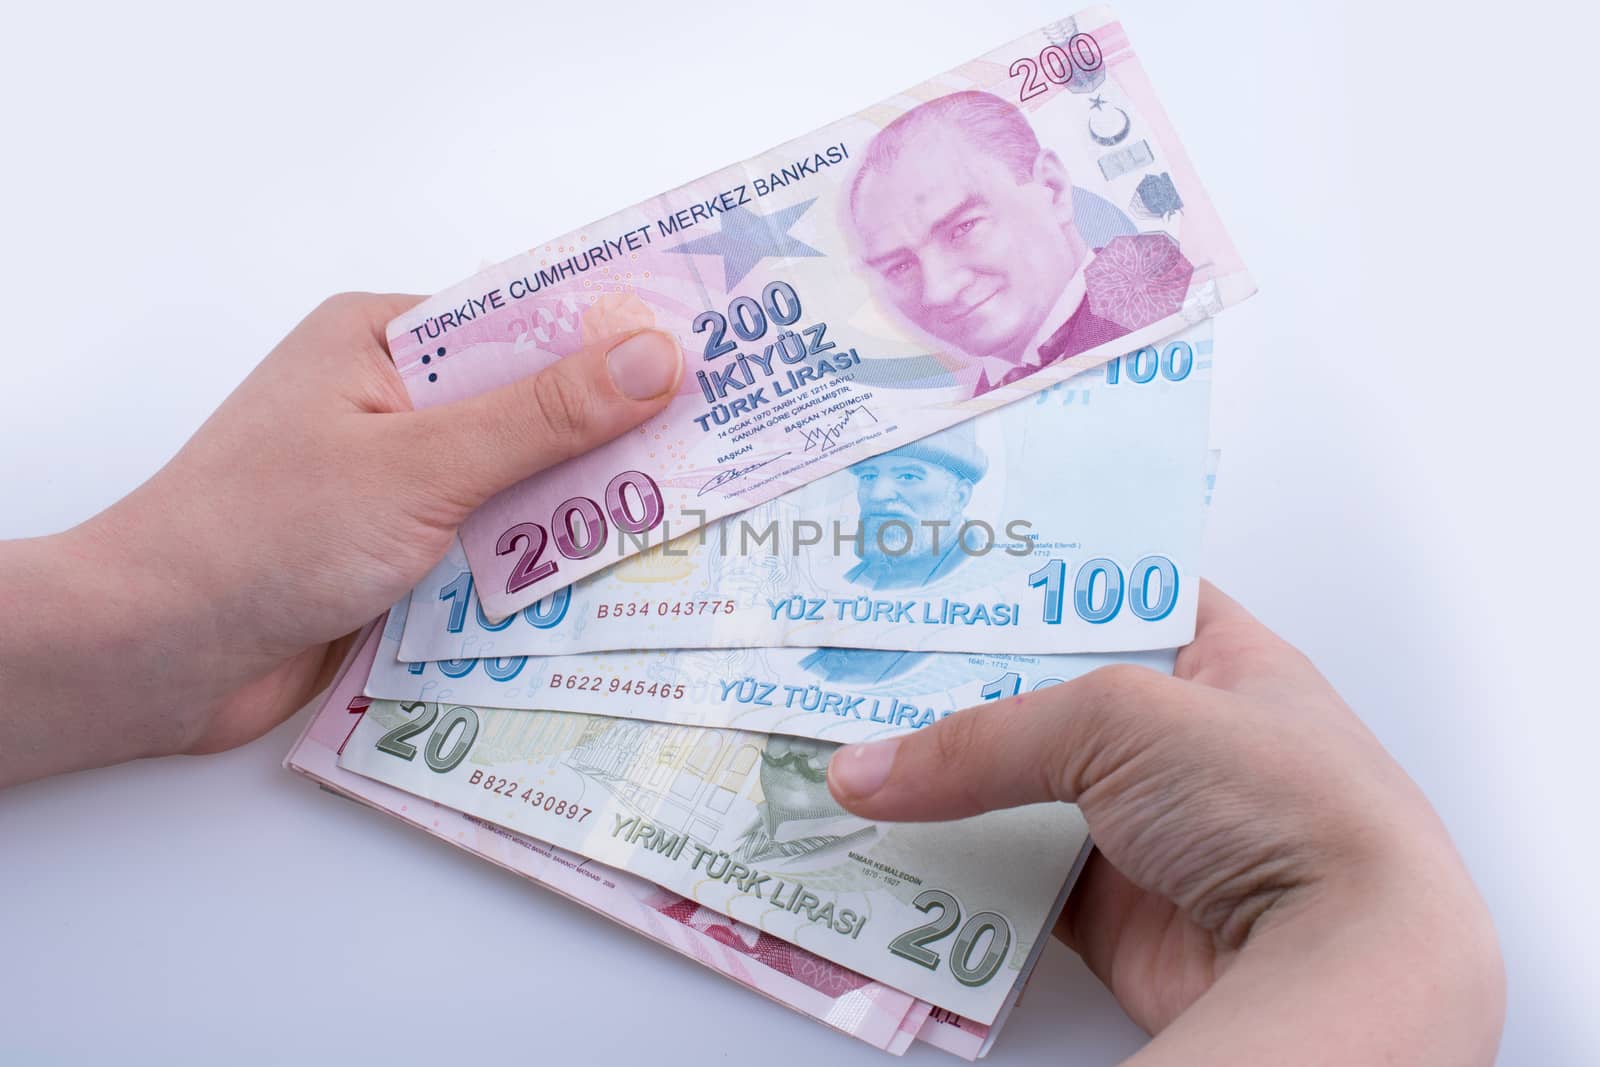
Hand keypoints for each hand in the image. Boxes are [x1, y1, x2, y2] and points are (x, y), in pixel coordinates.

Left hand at [0, 293, 681, 784]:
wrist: (157, 657)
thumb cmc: (264, 536)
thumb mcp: (420, 465)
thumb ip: (542, 416)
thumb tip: (656, 356)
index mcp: (383, 341)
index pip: (525, 319)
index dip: (616, 334)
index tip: (715, 348)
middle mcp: (393, 402)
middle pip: (533, 405)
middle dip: (616, 432)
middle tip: (729, 443)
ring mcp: (397, 482)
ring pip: (520, 483)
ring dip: (584, 508)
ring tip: (699, 516)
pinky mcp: (400, 555)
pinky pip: (495, 546)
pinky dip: (543, 562)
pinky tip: (619, 580)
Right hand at [827, 583, 1503, 1065]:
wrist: (1332, 963)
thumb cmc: (1276, 803)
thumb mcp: (1121, 720)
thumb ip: (986, 737)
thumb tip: (869, 769)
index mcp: (1217, 660)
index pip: (1114, 595)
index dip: (1036, 581)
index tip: (946, 570)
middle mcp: (1182, 741)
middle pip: (1047, 698)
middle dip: (963, 689)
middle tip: (867, 665)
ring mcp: (1145, 828)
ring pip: (1021, 792)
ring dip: (949, 784)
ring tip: (854, 749)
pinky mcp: (1111, 908)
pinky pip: (1012, 878)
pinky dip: (957, 869)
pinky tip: (892, 843)